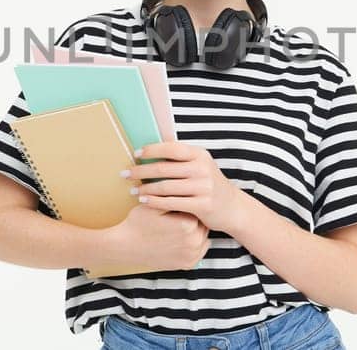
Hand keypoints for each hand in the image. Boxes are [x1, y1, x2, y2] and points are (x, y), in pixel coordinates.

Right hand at [106, 203, 209, 270]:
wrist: (125, 245)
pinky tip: (182, 240)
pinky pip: (200, 252)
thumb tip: (187, 184)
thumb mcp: (154, 205)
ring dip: (196, 233)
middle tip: (180, 217)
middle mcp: (194, 241)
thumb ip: (172, 196)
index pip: (197, 210)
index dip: (188, 206)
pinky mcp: (187, 264)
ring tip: (180, 228)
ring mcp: (191, 255)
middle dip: (194, 219)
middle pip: (202, 224)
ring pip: (203, 238)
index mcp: (188, 224)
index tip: (180, 205)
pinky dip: (195, 246)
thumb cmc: (137, 223)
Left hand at [125, 140, 250, 232]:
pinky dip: (154, 202)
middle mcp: (202, 169)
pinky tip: (143, 202)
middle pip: (163, 169)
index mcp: (200, 155)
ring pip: (165, 187)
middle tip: (124, 174)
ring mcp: (203, 187)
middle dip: (140, 171)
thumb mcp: (201, 166)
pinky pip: (171, 203)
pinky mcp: (202, 205)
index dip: (151, 150)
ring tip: (132, 190)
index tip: (135, 154)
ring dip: (145, 189)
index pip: (171, 148)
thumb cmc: (209, 185)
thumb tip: (151, 149)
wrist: (232, 207)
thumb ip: (181, 159)